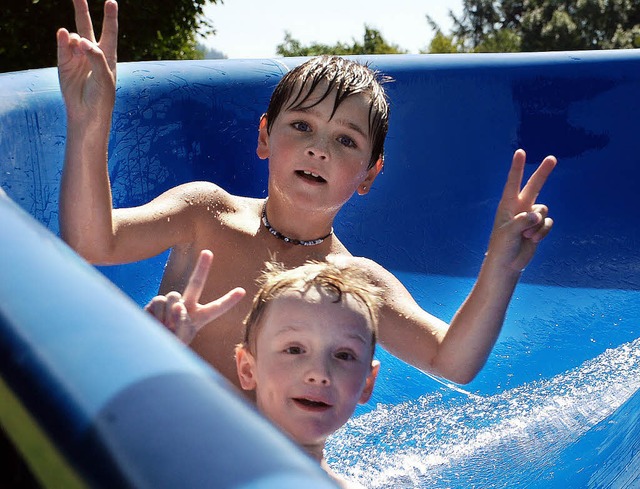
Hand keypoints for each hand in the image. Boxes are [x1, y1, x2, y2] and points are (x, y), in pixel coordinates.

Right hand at [56, 0, 117, 121]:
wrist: (87, 113)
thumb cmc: (102, 97)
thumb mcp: (105, 77)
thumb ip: (96, 57)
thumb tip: (81, 40)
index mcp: (108, 55)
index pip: (110, 32)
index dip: (110, 17)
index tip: (111, 2)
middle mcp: (92, 53)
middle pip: (87, 26)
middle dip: (82, 10)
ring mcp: (77, 57)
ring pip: (73, 37)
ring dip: (75, 37)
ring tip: (78, 45)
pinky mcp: (64, 63)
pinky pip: (62, 46)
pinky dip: (63, 40)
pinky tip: (64, 34)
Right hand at [145, 250, 245, 344]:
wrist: (148, 350)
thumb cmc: (168, 347)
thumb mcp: (180, 341)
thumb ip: (181, 323)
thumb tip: (177, 305)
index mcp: (199, 319)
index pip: (216, 309)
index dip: (229, 300)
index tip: (242, 291)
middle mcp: (187, 307)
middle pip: (196, 284)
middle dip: (201, 267)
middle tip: (208, 252)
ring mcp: (171, 304)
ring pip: (173, 296)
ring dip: (168, 314)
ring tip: (165, 328)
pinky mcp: (155, 303)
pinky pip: (159, 301)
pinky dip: (157, 314)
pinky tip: (155, 323)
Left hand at [486, 149, 555, 273]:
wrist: (508, 263)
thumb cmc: (502, 247)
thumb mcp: (508, 233)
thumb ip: (521, 222)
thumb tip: (537, 215)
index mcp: (507, 205)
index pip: (513, 183)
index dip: (517, 167)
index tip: (520, 152)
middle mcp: (520, 207)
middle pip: (534, 186)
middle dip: (543, 172)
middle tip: (552, 158)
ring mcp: (530, 216)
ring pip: (543, 210)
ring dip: (537, 225)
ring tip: (525, 236)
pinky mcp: (539, 226)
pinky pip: (548, 223)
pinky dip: (542, 232)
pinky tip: (532, 240)